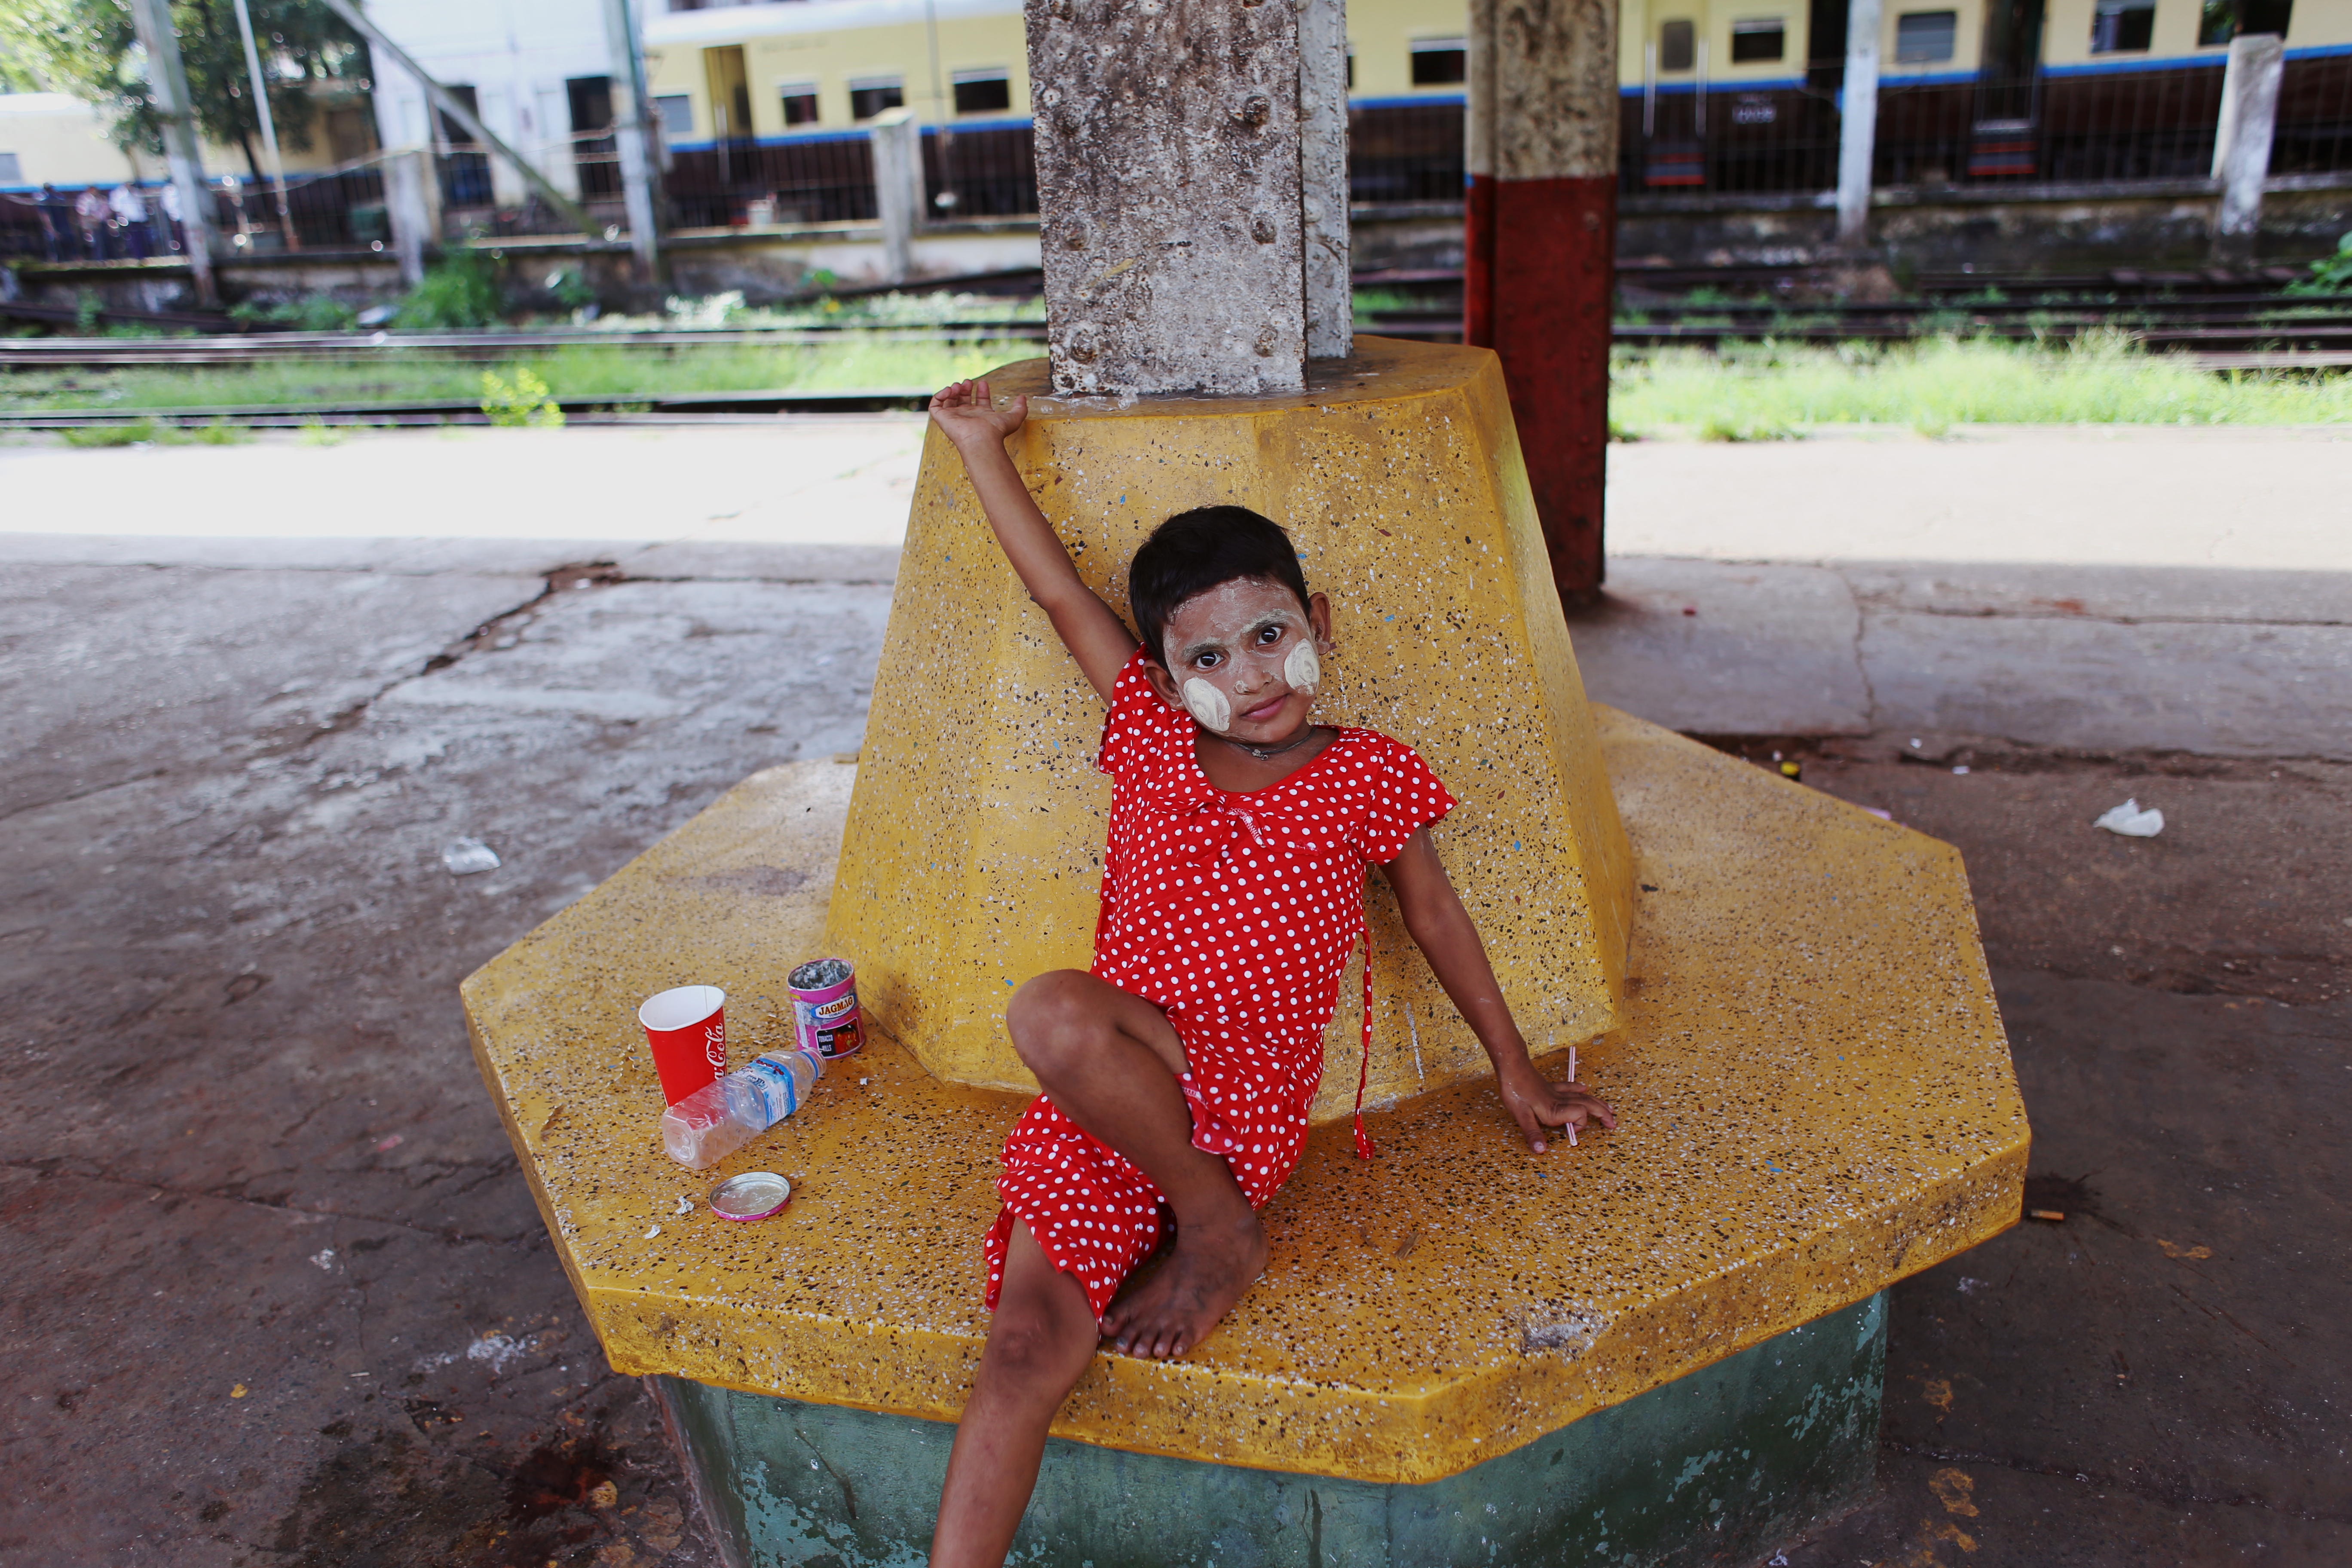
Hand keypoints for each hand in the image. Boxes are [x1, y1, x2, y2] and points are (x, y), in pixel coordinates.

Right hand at [929, 376, 1026, 449]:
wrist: (981, 439)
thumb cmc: (996, 431)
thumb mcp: (1013, 417)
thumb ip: (1020, 408)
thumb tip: (1023, 397)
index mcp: (981, 416)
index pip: (979, 402)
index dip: (982, 391)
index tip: (984, 383)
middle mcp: (967, 417)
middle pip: (963, 399)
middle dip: (965, 388)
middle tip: (968, 382)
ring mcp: (954, 418)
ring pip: (949, 401)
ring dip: (953, 390)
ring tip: (959, 386)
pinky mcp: (942, 419)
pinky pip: (935, 405)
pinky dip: (940, 395)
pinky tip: (950, 391)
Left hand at [1496, 1051, 1614, 1154]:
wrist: (1512, 1067)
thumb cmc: (1515, 1091)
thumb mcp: (1521, 1116)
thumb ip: (1532, 1133)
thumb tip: (1541, 1151)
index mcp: (1555, 1110)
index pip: (1580, 1116)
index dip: (1580, 1125)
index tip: (1570, 1133)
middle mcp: (1560, 1101)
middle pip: (1588, 1106)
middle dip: (1602, 1114)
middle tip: (1613, 1124)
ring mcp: (1557, 1092)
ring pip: (1583, 1097)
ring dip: (1597, 1103)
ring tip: (1609, 1109)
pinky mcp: (1550, 1087)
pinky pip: (1569, 1088)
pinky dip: (1579, 1089)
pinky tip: (1585, 1088)